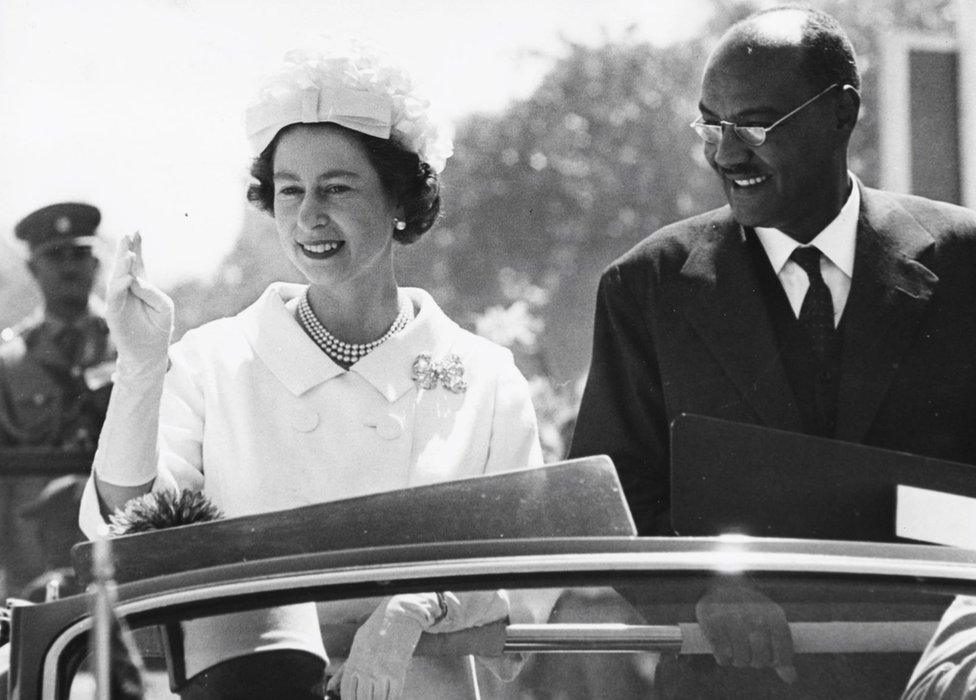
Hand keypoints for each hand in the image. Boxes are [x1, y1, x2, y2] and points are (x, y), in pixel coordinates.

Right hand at [106, 232, 173, 377]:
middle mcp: (127, 291)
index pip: (137, 264)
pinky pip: (116, 298)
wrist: (149, 353)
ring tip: (129, 253)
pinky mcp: (114, 314)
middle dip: (125, 251)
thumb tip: (134, 279)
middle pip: (124, 267)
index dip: (137, 248)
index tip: (137, 231)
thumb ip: (151, 291)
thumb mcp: (163, 306)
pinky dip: (121, 286)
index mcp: (140, 286)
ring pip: (117, 280)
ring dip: (122, 266)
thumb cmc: (157, 328)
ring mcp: (119, 302)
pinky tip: (127, 277)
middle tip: (127, 235)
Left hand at [328, 595, 431, 699]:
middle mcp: (367, 668)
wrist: (400, 613)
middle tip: (367, 698)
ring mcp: (382, 671)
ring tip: (378, 698)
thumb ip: (344, 668)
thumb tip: (330, 688)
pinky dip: (391, 699)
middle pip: (363, 699)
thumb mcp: (358, 644)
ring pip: (378, 699)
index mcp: (354, 660)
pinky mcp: (398, 672)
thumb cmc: (377, 628)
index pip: (347, 692)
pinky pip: (393, 695)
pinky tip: (389, 697)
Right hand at [695, 578, 796, 683]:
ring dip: (738, 660)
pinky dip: (723, 658)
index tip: (769, 655)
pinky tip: (724, 649)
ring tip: (736, 649)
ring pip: (740, 660)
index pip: (781, 655)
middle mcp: (754, 616)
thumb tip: (791, 678)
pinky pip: (722, 656)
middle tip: (749, 652)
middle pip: (760, 660)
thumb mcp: (772, 623)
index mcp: (773, 616)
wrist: (725, 582)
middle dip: (755, 661)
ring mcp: (732, 619)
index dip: (775, 660)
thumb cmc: (752, 608)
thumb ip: (781, 650)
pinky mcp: (711, 622)